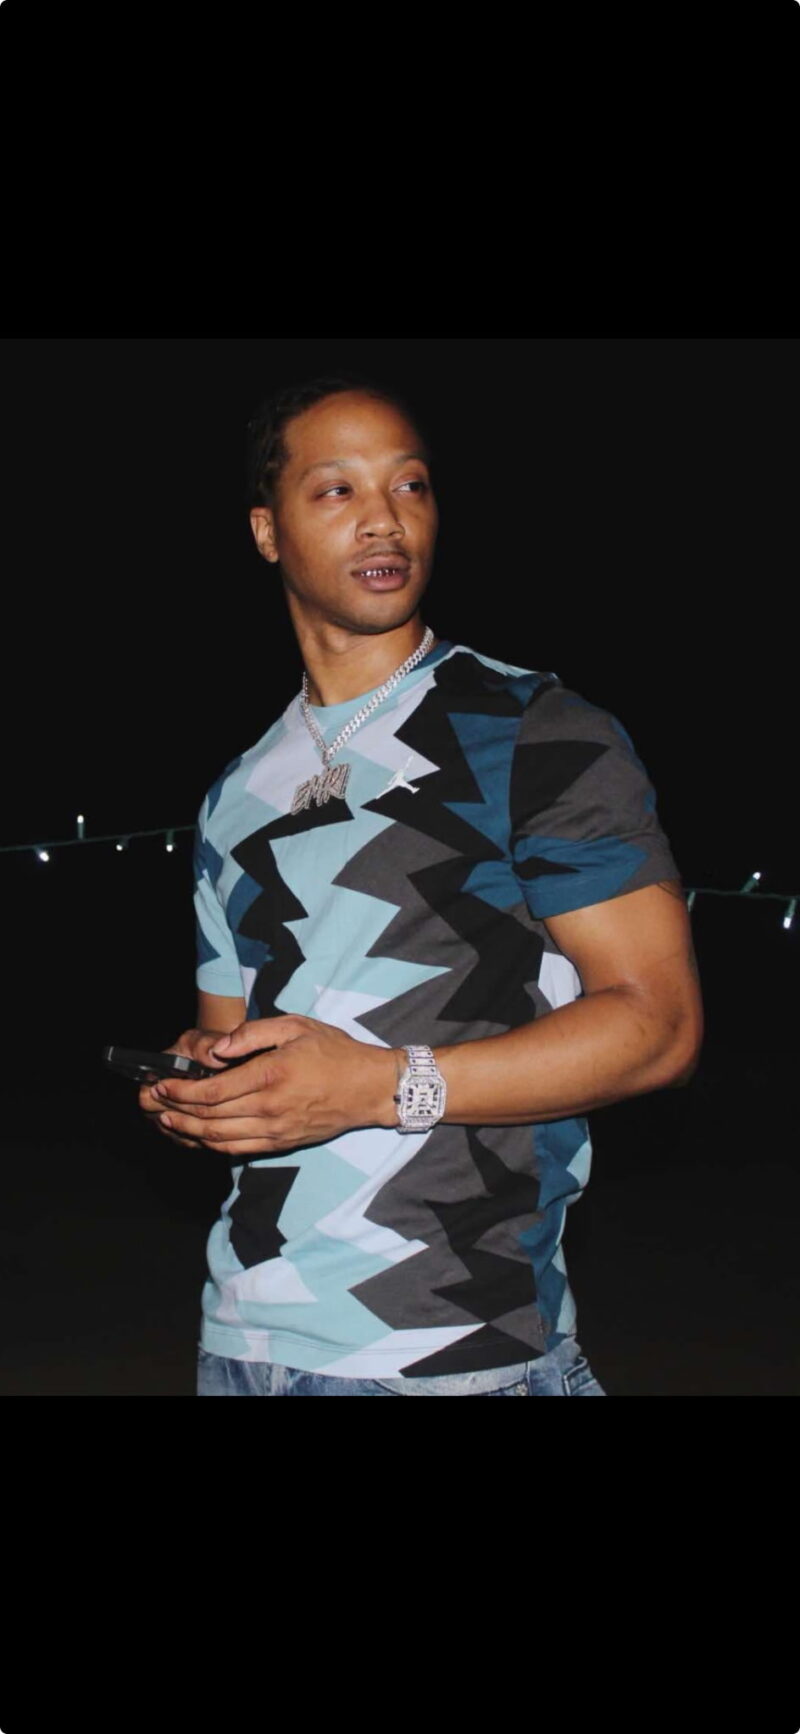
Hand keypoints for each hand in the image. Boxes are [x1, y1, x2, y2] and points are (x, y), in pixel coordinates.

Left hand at [147, 1014, 397, 1157]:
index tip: (162, 1085)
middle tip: (154, 1103)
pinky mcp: (282, 1143)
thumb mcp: (296, 1027)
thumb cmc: (335, 1053)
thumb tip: (219, 1048)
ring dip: (188, 1131)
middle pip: (209, 1117)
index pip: (212, 1091)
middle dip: (176, 1111)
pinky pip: (238, 1150)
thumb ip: (253, 1033)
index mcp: (270, 1075)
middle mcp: (269, 1108)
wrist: (370, 1089)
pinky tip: (199, 1136)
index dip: (180, 1091)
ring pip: (219, 1138)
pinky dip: (213, 1145)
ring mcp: (275, 1130)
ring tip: (167, 1121)